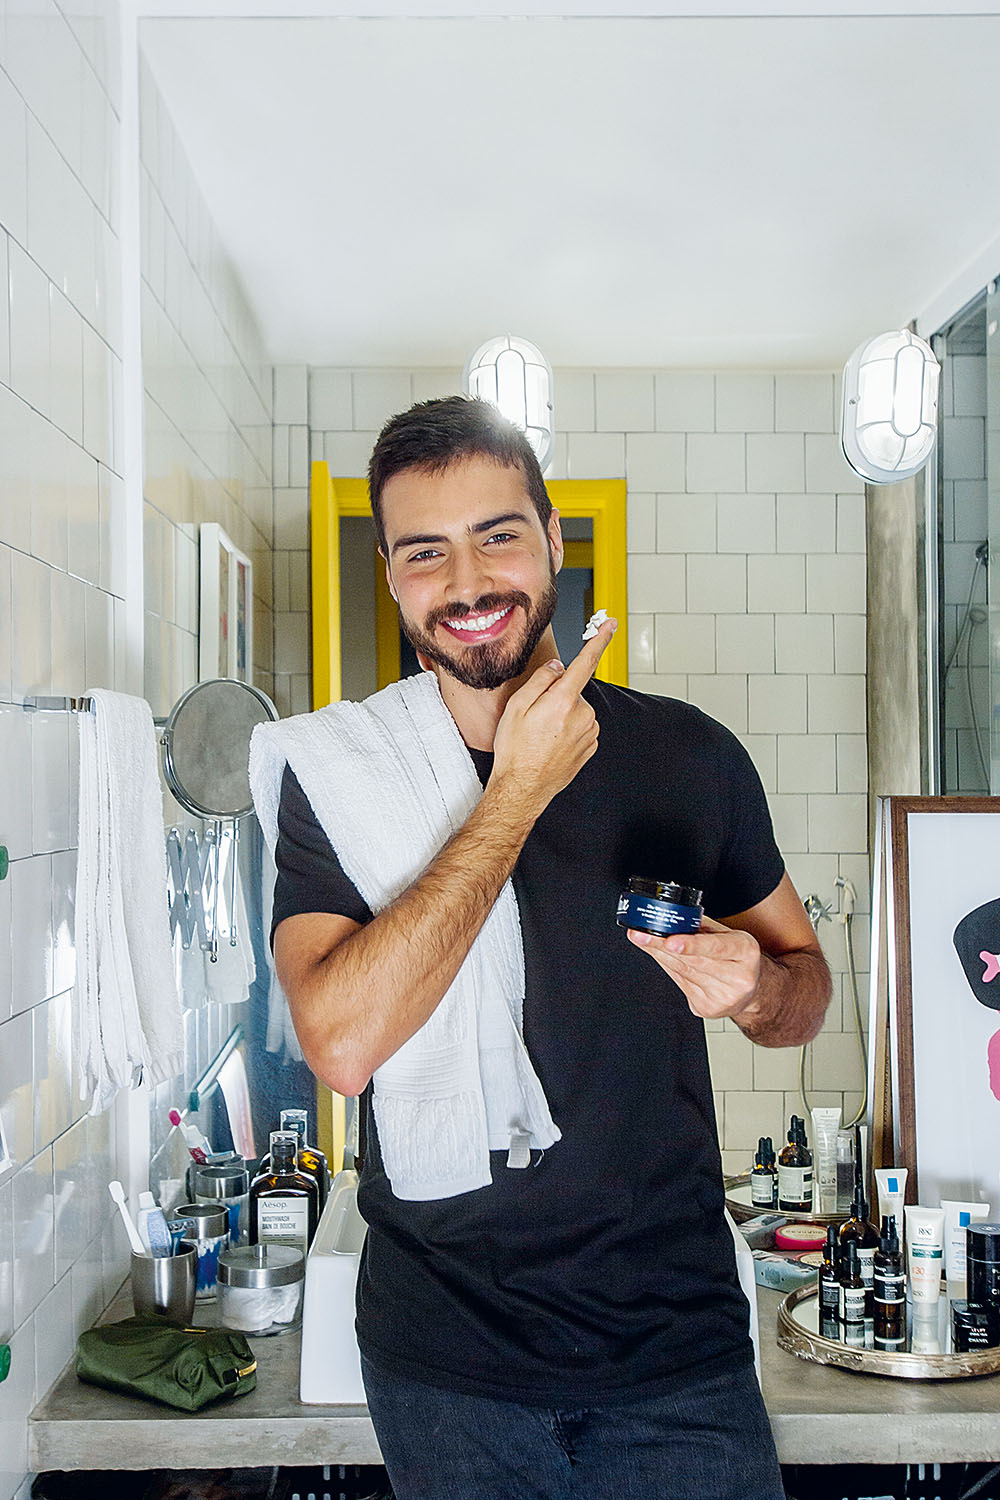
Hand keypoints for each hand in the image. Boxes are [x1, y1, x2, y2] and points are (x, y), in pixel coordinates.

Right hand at [490, 617, 615, 816]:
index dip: (599, 640)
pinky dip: (567, 731)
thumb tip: (557, 668)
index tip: (610, 624)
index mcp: (563, 700)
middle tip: (535, 718)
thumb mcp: (516, 707)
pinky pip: (580, 727)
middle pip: (572, 690)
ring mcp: (589, 732)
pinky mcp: (591, 746)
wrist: (523, 788)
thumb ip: (540, 680)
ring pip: (577, 710)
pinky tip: (551, 744)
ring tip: (541, 735)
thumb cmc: (515, 749)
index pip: (585, 662)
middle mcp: (582, 715)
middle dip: (556, 697)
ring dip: (562, 715)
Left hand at [627, 913, 762, 1022]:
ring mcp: (724, 996)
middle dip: (662, 945)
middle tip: (640, 934)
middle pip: (693, 961)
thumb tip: (669, 916)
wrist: (751, 990)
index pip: (717, 946)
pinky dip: (668, 968)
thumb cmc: (736, 956)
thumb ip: (701, 926)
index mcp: (747, 951)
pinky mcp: (709, 1008)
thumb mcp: (727, 934)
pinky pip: (681, 984)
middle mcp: (739, 977)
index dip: (692, 944)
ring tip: (643, 939)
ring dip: (660, 954)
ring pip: (683, 972)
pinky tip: (661, 956)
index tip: (670, 941)